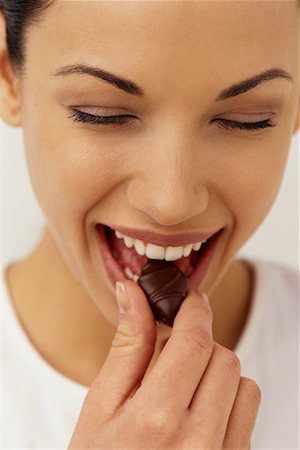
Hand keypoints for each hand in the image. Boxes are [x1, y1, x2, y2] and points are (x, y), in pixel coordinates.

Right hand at [68, 280, 260, 448]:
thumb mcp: (101, 404)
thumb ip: (127, 345)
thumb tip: (132, 291)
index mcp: (156, 419)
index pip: (195, 342)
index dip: (195, 310)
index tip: (190, 299)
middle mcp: (199, 442)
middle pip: (224, 357)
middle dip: (200, 345)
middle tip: (171, 357)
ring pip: (244, 384)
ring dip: (218, 375)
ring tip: (183, 391)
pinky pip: (248, 416)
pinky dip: (227, 402)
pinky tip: (197, 415)